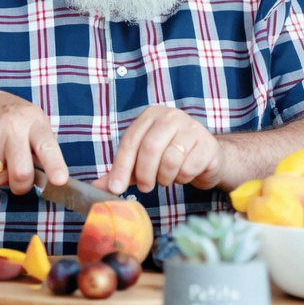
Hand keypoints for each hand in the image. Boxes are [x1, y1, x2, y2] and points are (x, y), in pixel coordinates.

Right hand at [0, 88, 68, 194]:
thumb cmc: (7, 116)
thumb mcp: (30, 120)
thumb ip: (42, 145)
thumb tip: (52, 177)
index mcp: (33, 120)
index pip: (46, 145)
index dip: (54, 165)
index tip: (60, 180)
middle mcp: (12, 127)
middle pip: (21, 173)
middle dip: (22, 185)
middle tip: (21, 181)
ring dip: (0, 176)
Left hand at [100, 106, 223, 194]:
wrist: (207, 157)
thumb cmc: (170, 157)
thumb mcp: (142, 163)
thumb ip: (120, 172)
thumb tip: (95, 188)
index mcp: (151, 116)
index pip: (131, 141)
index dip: (121, 167)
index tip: (115, 189)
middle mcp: (171, 116)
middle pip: (150, 148)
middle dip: (145, 174)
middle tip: (146, 187)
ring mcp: (192, 128)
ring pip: (170, 160)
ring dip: (166, 178)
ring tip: (168, 177)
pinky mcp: (208, 144)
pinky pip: (188, 168)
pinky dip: (183, 178)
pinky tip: (185, 173)